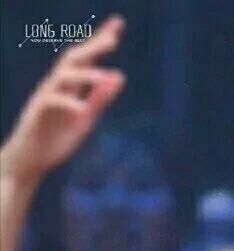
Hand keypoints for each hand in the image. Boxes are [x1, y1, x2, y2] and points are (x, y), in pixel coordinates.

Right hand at [1, 16, 124, 184]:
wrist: (31, 160)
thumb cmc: (56, 138)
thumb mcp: (85, 118)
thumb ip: (100, 99)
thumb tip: (119, 76)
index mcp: (71, 87)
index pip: (87, 58)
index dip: (101, 40)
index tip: (118, 24)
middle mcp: (58, 86)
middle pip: (74, 59)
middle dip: (92, 48)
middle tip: (112, 40)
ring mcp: (47, 97)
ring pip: (63, 77)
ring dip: (84, 75)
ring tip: (104, 76)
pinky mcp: (38, 113)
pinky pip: (52, 102)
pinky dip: (68, 104)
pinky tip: (83, 109)